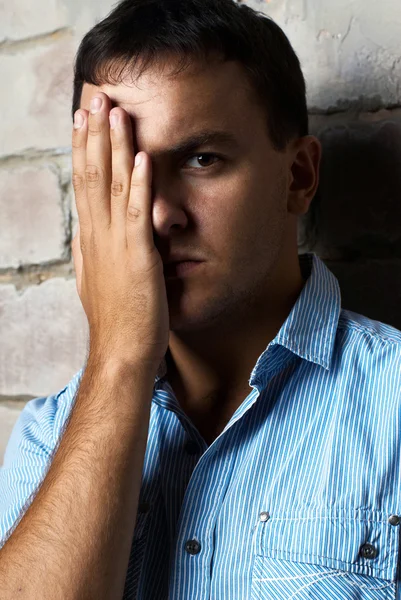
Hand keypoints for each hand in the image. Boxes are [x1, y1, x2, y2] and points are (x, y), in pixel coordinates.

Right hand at [71, 92, 168, 369]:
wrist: (121, 351)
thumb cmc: (116, 319)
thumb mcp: (97, 279)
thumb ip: (93, 251)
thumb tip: (86, 232)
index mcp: (90, 239)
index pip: (83, 184)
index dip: (82, 150)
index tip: (82, 121)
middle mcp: (97, 235)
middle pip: (91, 175)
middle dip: (92, 134)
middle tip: (92, 98)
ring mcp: (115, 243)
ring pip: (111, 185)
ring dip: (113, 146)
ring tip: (113, 110)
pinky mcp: (138, 255)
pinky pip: (137, 211)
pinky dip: (139, 181)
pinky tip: (141, 154)